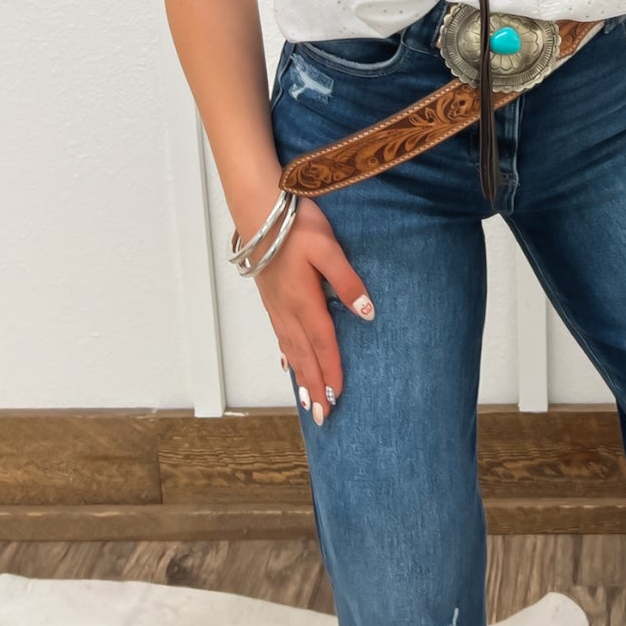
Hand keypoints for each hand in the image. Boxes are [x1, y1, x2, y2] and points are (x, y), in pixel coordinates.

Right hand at [248, 196, 374, 424]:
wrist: (259, 209)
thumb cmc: (297, 224)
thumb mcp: (328, 247)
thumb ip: (347, 280)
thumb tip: (366, 313)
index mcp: (304, 300)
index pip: (322, 344)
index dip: (331, 371)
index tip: (337, 398)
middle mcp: (288, 309)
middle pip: (304, 355)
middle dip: (313, 386)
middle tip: (322, 416)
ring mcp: (276, 304)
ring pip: (291, 348)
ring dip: (300, 376)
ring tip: (306, 400)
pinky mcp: (271, 297)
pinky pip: (280, 335)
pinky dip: (287, 354)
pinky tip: (288, 363)